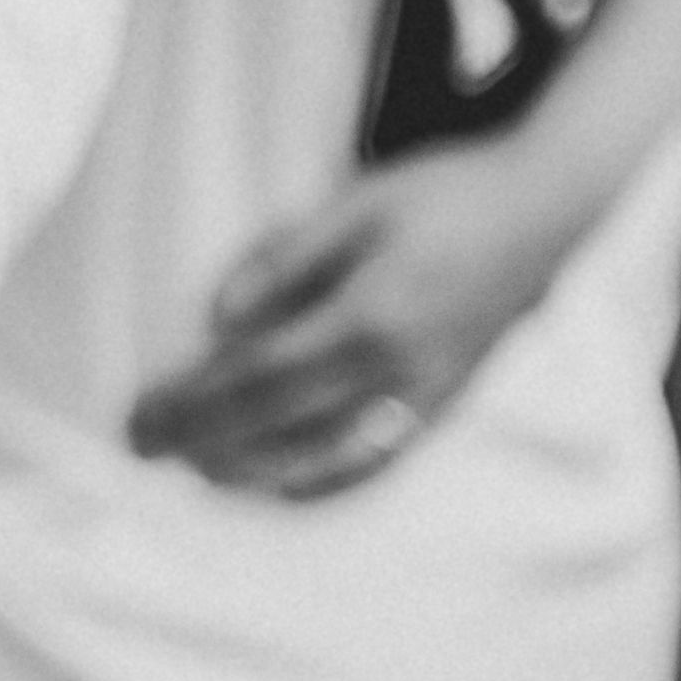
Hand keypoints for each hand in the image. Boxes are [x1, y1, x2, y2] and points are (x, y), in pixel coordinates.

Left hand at [127, 128, 610, 498]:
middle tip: (142, 446)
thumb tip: (217, 324)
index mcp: (370, 316)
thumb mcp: (352, 204)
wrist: (542, 211)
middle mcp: (399, 371)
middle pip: (281, 428)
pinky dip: (320, 485)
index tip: (138, 417)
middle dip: (204, 443)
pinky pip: (376, 465)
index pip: (257, 379)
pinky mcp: (446, 407)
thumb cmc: (441, 195)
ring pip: (327, 461)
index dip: (192, 405)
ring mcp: (428, 398)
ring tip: (194, 467)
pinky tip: (278, 485)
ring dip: (253, 472)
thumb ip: (281, 263)